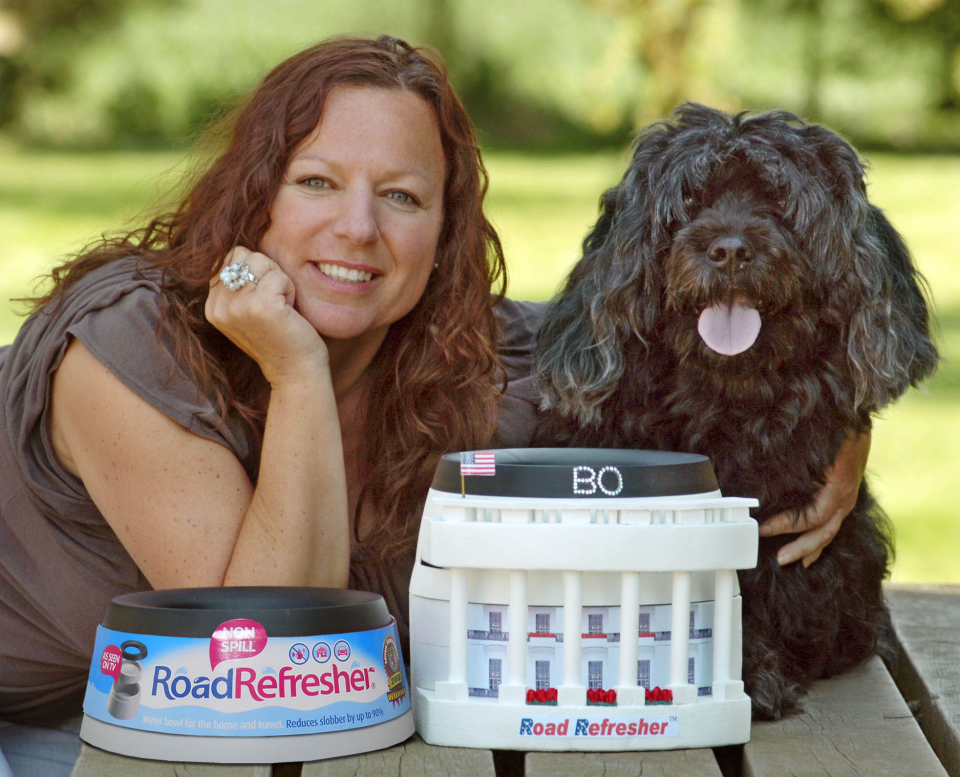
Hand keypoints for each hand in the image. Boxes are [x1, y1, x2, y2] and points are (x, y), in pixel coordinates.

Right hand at [206, 246, 327, 385]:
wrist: (295, 373)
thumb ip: (237, 285)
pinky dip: (290, 289)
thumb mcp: (247, 310)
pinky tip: (288, 312)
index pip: (227, 257)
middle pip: (243, 254)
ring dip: (278, 280)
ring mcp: (237, 306)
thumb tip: (240, 250)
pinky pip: (279, 276)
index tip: (262, 298)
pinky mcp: (260, 306)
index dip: (253, 269)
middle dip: (266, 270)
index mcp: (212, 306)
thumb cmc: (279, 337)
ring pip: (260, 261)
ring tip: (280, 307)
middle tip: (274, 301)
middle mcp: (218, 306)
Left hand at [759, 430, 870, 567]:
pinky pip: (834, 522)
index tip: (764, 528)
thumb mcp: (819, 443)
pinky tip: (813, 547)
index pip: (812, 516)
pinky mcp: (846, 494)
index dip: (788, 525)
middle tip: (780, 558)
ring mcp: (848, 497)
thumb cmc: (836, 426)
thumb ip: (795, 459)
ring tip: (796, 562)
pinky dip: (822, 535)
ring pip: (831, 530)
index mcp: (839, 486)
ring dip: (812, 547)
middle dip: (802, 547)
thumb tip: (763, 470)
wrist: (859, 414)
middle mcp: (846, 496)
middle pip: (824, 532)